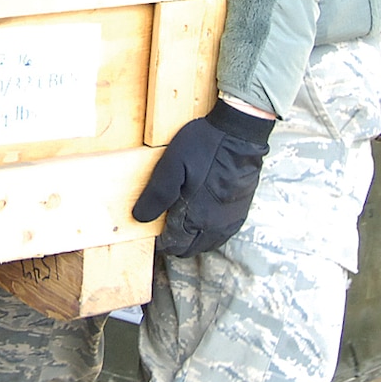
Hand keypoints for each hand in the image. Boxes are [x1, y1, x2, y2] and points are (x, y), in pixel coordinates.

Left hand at [132, 100, 275, 257]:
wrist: (240, 133)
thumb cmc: (204, 146)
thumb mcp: (172, 165)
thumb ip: (157, 194)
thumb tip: (140, 218)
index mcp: (196, 216)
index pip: (173, 243)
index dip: (160, 241)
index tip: (151, 230)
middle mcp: (215, 225)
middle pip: (188, 248)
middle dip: (174, 241)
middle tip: (163, 224)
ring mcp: (230, 220)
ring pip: (205, 244)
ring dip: (191, 238)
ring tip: (179, 221)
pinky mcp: (240, 212)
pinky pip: (221, 234)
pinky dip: (208, 232)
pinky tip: (201, 217)